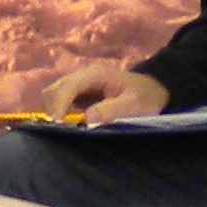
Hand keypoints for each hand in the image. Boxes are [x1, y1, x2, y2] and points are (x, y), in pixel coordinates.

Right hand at [45, 61, 168, 124]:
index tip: (57, 125)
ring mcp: (79, 85)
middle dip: (53, 110)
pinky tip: (69, 126)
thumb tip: (86, 119)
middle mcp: (83, 77)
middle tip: (61, 131)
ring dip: (55, 112)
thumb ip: (111, 110)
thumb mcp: (134, 105)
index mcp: (95, 75)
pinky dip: (59, 114)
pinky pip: (60, 102)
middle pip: (54, 90)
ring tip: (65, 129)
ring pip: (53, 96)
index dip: (59, 106)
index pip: (68, 87)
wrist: (153, 90)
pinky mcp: (78, 95)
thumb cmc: (145, 97)